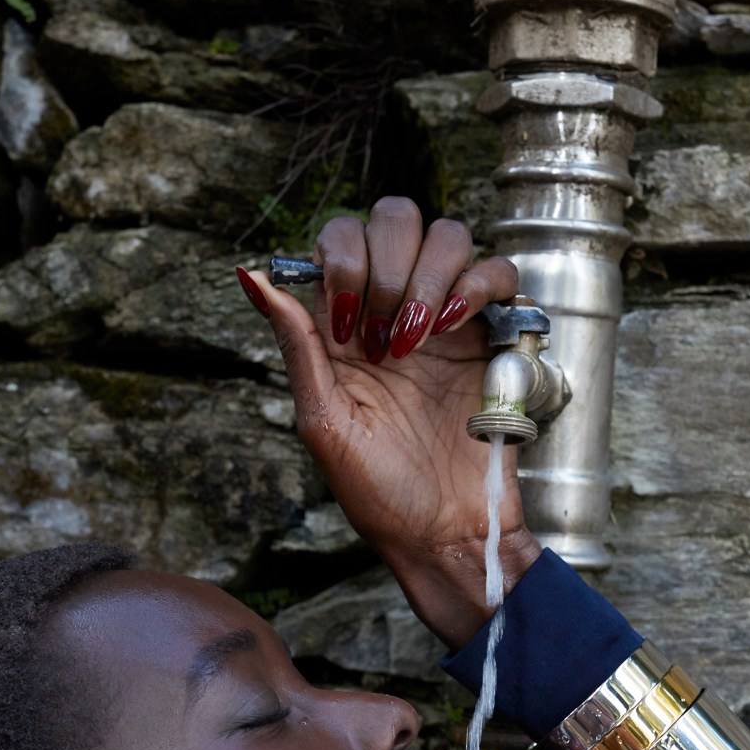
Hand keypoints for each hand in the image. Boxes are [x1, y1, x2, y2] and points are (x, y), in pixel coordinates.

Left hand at [240, 196, 541, 647]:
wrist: (444, 531)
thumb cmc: (376, 491)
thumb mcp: (322, 421)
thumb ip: (296, 344)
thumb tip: (250, 274)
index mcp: (345, 324)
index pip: (341, 239)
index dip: (343, 261)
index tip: (348, 325)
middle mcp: (396, 307)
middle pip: (396, 218)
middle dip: (387, 262)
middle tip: (386, 333)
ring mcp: (448, 316)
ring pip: (447, 235)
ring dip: (428, 276)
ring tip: (420, 341)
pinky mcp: (494, 334)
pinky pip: (498, 271)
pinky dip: (477, 283)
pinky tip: (456, 326)